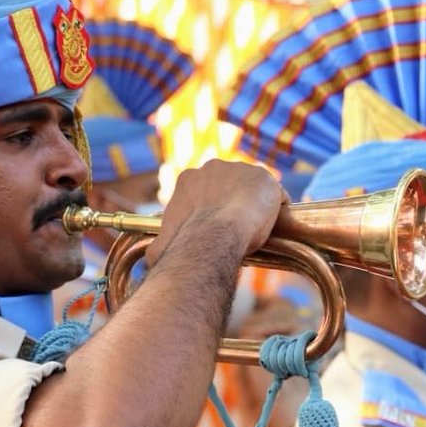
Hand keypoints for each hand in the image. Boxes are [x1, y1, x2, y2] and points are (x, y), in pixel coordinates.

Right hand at [146, 160, 286, 267]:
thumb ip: (159, 248)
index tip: (216, 227)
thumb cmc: (185, 244)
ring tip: (258, 229)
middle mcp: (212, 167)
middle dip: (232, 202)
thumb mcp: (162, 247)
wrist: (213, 236)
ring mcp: (239, 169)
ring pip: (252, 188)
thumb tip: (150, 259)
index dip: (212, 209)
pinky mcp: (264, 178)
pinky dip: (276, 209)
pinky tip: (274, 227)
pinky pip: (275, 195)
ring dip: (255, 204)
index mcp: (188, 179)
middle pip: (228, 184)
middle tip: (238, 229)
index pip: (205, 190)